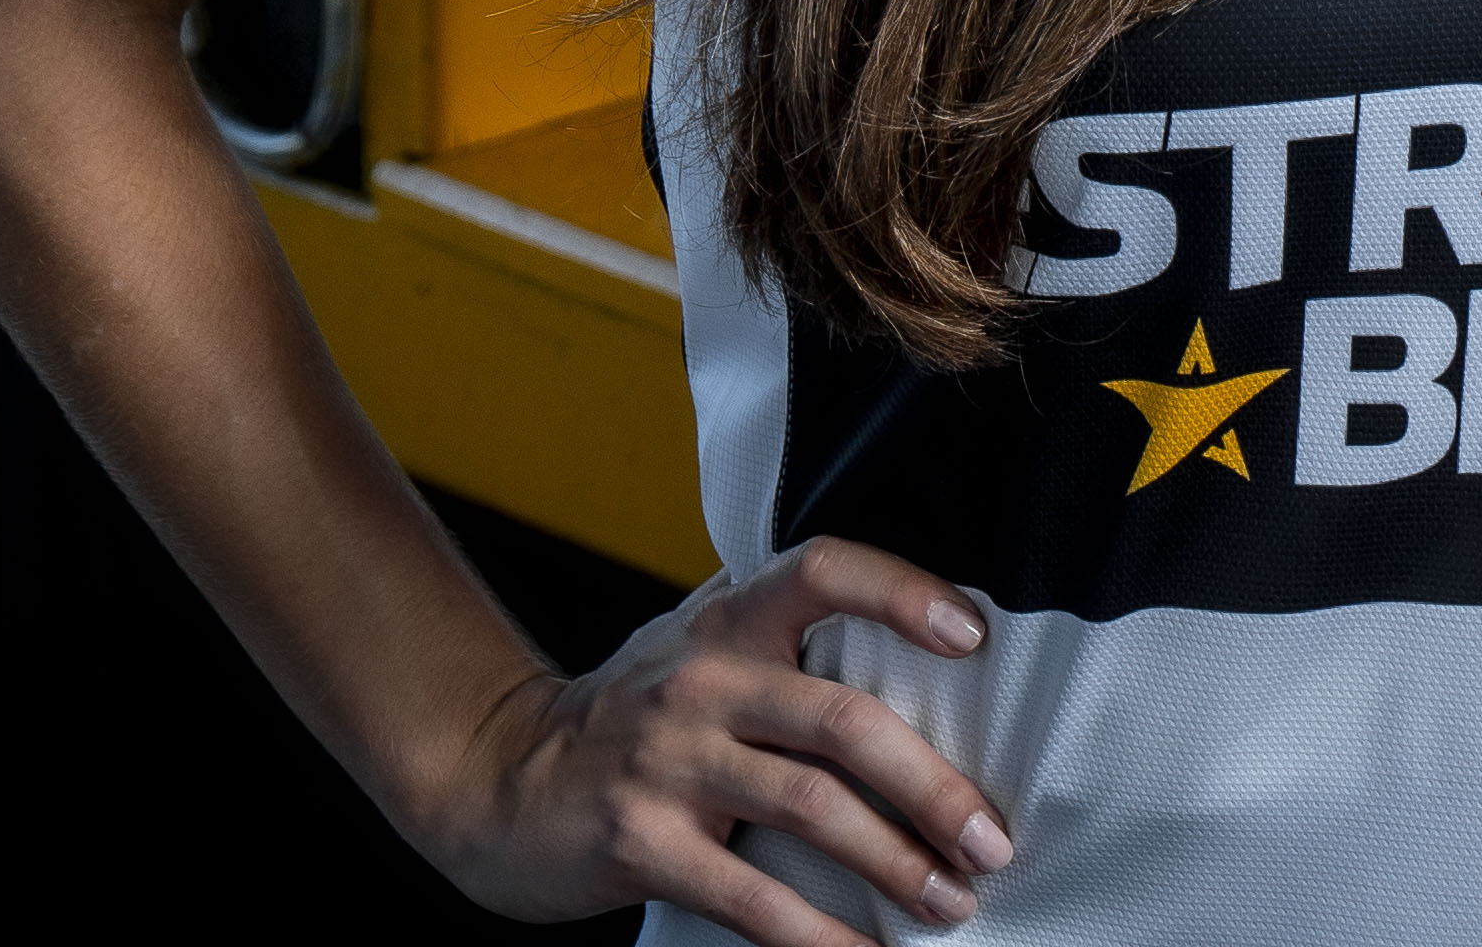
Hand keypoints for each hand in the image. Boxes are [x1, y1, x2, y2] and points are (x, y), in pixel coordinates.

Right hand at [418, 539, 1014, 942]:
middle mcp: (702, 679)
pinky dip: (818, 934)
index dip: (901, 591)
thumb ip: (786, 651)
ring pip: (812, 808)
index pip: (824, 571)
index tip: (973, 636)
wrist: (493, 775)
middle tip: (988, 840)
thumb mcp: (697, 650)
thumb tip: (928, 684)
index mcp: (728, 619)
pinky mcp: (642, 842)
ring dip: (896, 863)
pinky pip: (752, 895)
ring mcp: (669, 761)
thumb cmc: (627, 715)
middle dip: (932, 787)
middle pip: (843, 720)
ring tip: (949, 900)